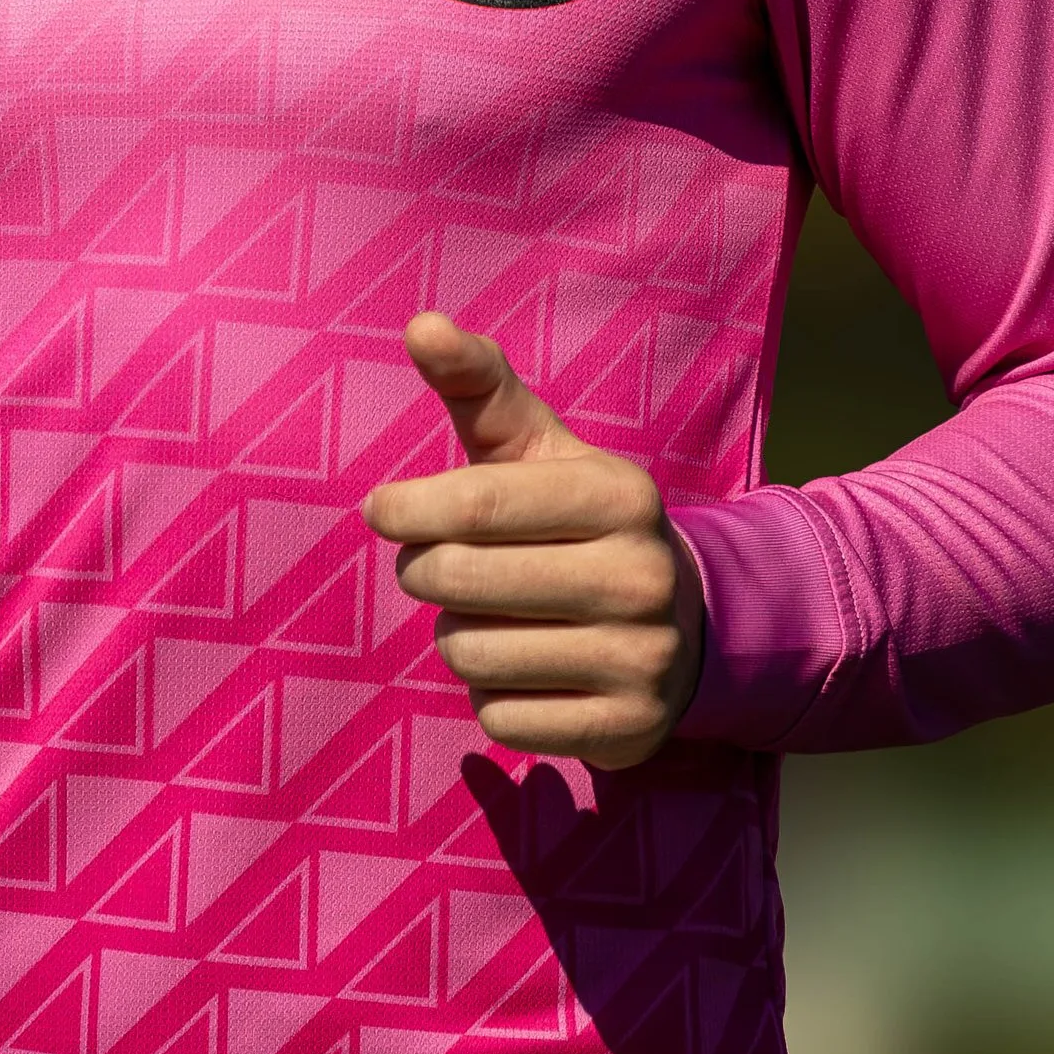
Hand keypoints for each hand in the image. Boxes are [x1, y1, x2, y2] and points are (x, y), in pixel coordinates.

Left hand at [361, 311, 702, 769]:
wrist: (676, 627)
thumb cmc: (570, 517)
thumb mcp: (534, 446)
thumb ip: (476, 382)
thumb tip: (419, 323)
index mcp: (619, 494)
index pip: (479, 502)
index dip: (410, 508)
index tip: (377, 508)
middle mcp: (641, 575)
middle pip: (465, 580)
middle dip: (424, 572)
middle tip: (431, 565)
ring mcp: (642, 659)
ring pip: (474, 655)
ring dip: (456, 636)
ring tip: (485, 614)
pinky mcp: (628, 729)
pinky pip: (501, 719)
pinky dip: (489, 694)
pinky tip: (520, 666)